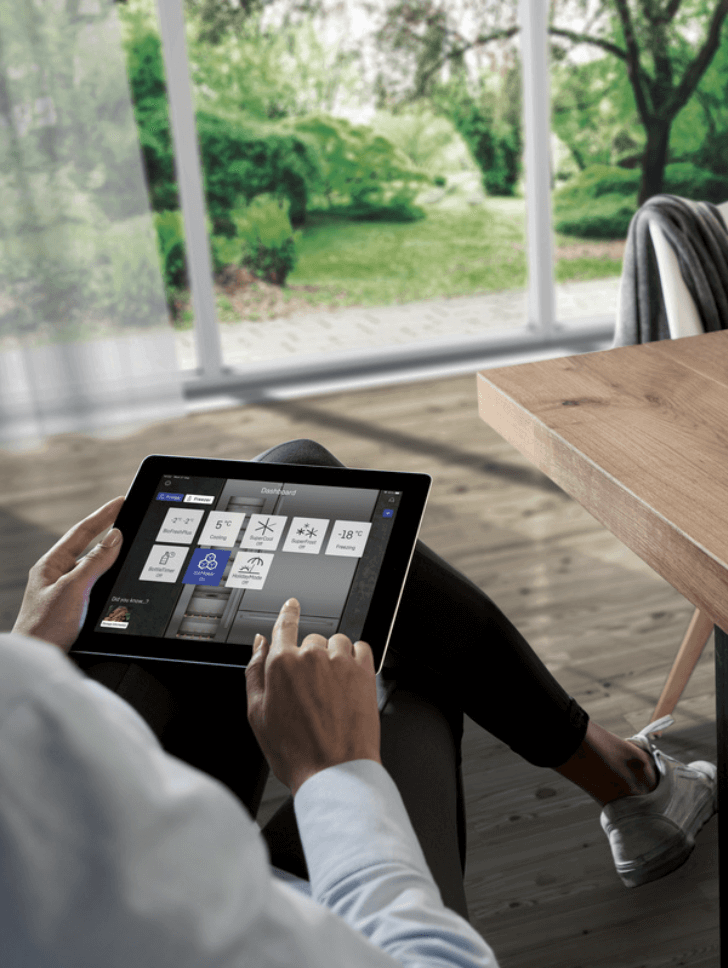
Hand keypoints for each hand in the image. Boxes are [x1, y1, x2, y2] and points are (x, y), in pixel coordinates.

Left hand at [12, 497, 123, 652]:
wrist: (41, 659)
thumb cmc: (46, 627)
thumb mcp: (74, 588)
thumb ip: (95, 562)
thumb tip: (114, 537)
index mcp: (51, 565)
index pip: (82, 532)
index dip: (103, 515)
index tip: (121, 501)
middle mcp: (58, 576)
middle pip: (89, 546)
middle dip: (109, 530)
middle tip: (128, 516)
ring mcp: (67, 592)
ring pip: (95, 567)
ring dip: (112, 556)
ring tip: (130, 542)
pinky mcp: (76, 608)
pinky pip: (98, 585)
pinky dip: (111, 577)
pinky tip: (121, 577)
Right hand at [245, 599, 380, 795]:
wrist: (335, 772)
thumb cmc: (296, 751)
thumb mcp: (257, 714)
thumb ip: (255, 671)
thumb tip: (258, 644)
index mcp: (282, 664)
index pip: (284, 624)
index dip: (288, 613)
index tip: (292, 606)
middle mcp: (312, 656)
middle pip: (311, 640)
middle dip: (310, 658)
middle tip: (311, 690)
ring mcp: (340, 662)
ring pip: (337, 642)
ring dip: (334, 657)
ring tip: (332, 690)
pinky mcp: (365, 671)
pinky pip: (361, 648)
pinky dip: (356, 659)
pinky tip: (349, 683)